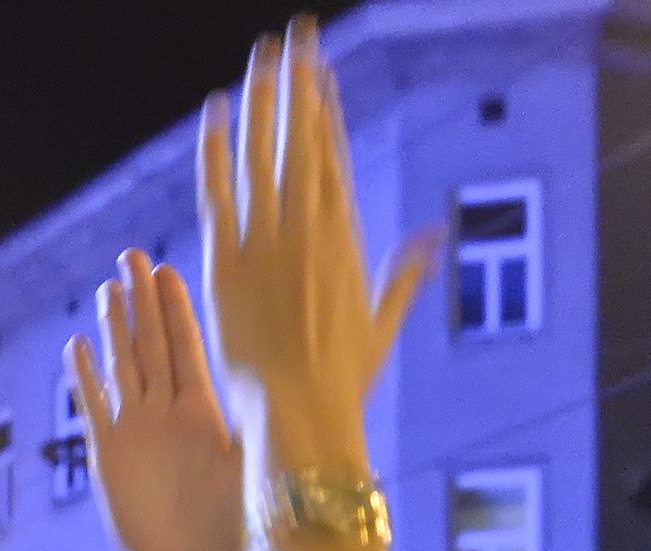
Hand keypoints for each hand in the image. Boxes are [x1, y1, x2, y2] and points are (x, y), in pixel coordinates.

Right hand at [72, 251, 242, 550]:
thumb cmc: (229, 531)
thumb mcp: (252, 472)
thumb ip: (260, 430)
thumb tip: (291, 396)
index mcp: (202, 412)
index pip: (187, 347)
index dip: (176, 309)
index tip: (170, 271)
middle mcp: (167, 414)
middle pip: (150, 345)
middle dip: (142, 301)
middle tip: (133, 256)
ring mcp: (135, 432)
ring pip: (122, 368)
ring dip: (113, 329)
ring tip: (107, 289)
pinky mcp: (108, 456)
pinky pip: (94, 407)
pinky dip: (85, 377)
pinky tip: (76, 345)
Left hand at [199, 25, 435, 480]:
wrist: (301, 412)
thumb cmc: (342, 380)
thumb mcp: (380, 324)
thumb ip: (403, 276)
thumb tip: (435, 241)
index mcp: (345, 237)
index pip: (331, 158)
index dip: (324, 111)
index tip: (319, 73)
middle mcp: (308, 230)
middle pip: (301, 141)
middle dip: (298, 84)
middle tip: (296, 35)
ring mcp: (266, 243)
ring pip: (263, 155)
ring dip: (263, 100)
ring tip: (262, 53)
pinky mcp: (226, 264)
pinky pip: (218, 195)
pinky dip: (215, 152)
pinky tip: (215, 110)